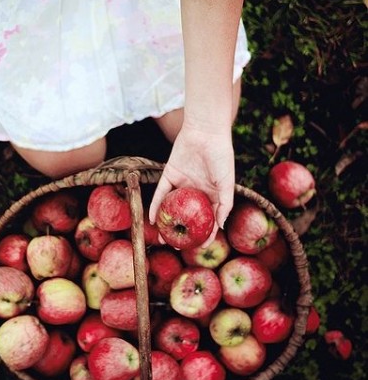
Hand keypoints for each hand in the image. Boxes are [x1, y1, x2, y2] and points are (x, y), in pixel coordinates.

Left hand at [149, 125, 234, 244]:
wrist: (205, 131)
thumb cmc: (221, 156)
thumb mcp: (227, 182)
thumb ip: (225, 204)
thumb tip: (220, 226)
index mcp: (212, 194)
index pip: (208, 219)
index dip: (206, 233)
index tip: (201, 247)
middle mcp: (196, 191)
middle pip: (188, 217)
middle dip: (183, 232)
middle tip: (177, 246)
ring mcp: (182, 184)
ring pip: (173, 208)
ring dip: (168, 223)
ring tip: (163, 238)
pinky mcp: (169, 175)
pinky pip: (161, 194)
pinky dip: (156, 206)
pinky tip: (152, 219)